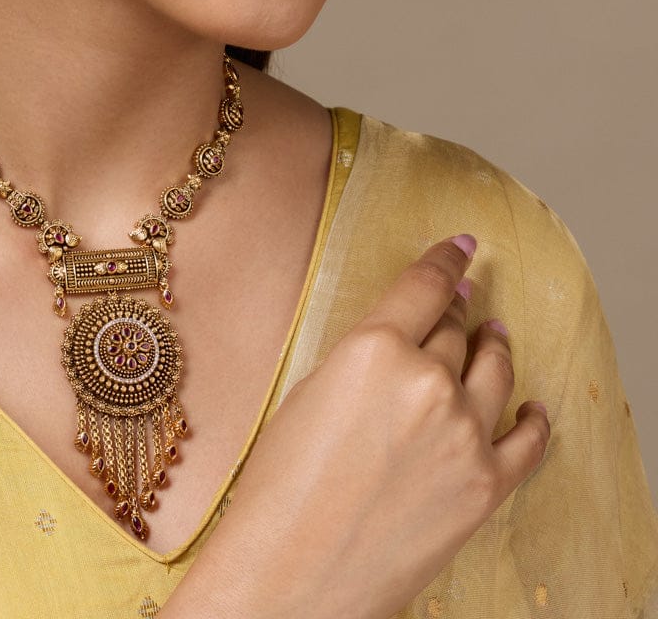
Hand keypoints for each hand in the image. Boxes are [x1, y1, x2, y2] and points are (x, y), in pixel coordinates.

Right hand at [165, 235, 549, 618]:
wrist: (295, 571)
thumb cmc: (282, 483)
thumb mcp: (311, 391)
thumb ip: (363, 357)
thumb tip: (403, 340)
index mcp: (374, 348)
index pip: (425, 287)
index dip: (446, 260)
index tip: (461, 244)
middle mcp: (428, 381)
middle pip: (456, 330)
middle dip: (458, 312)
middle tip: (463, 301)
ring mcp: (464, 434)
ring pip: (494, 372)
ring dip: (496, 349)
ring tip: (497, 337)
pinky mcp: (486, 485)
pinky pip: (527, 439)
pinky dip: (533, 417)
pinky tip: (533, 406)